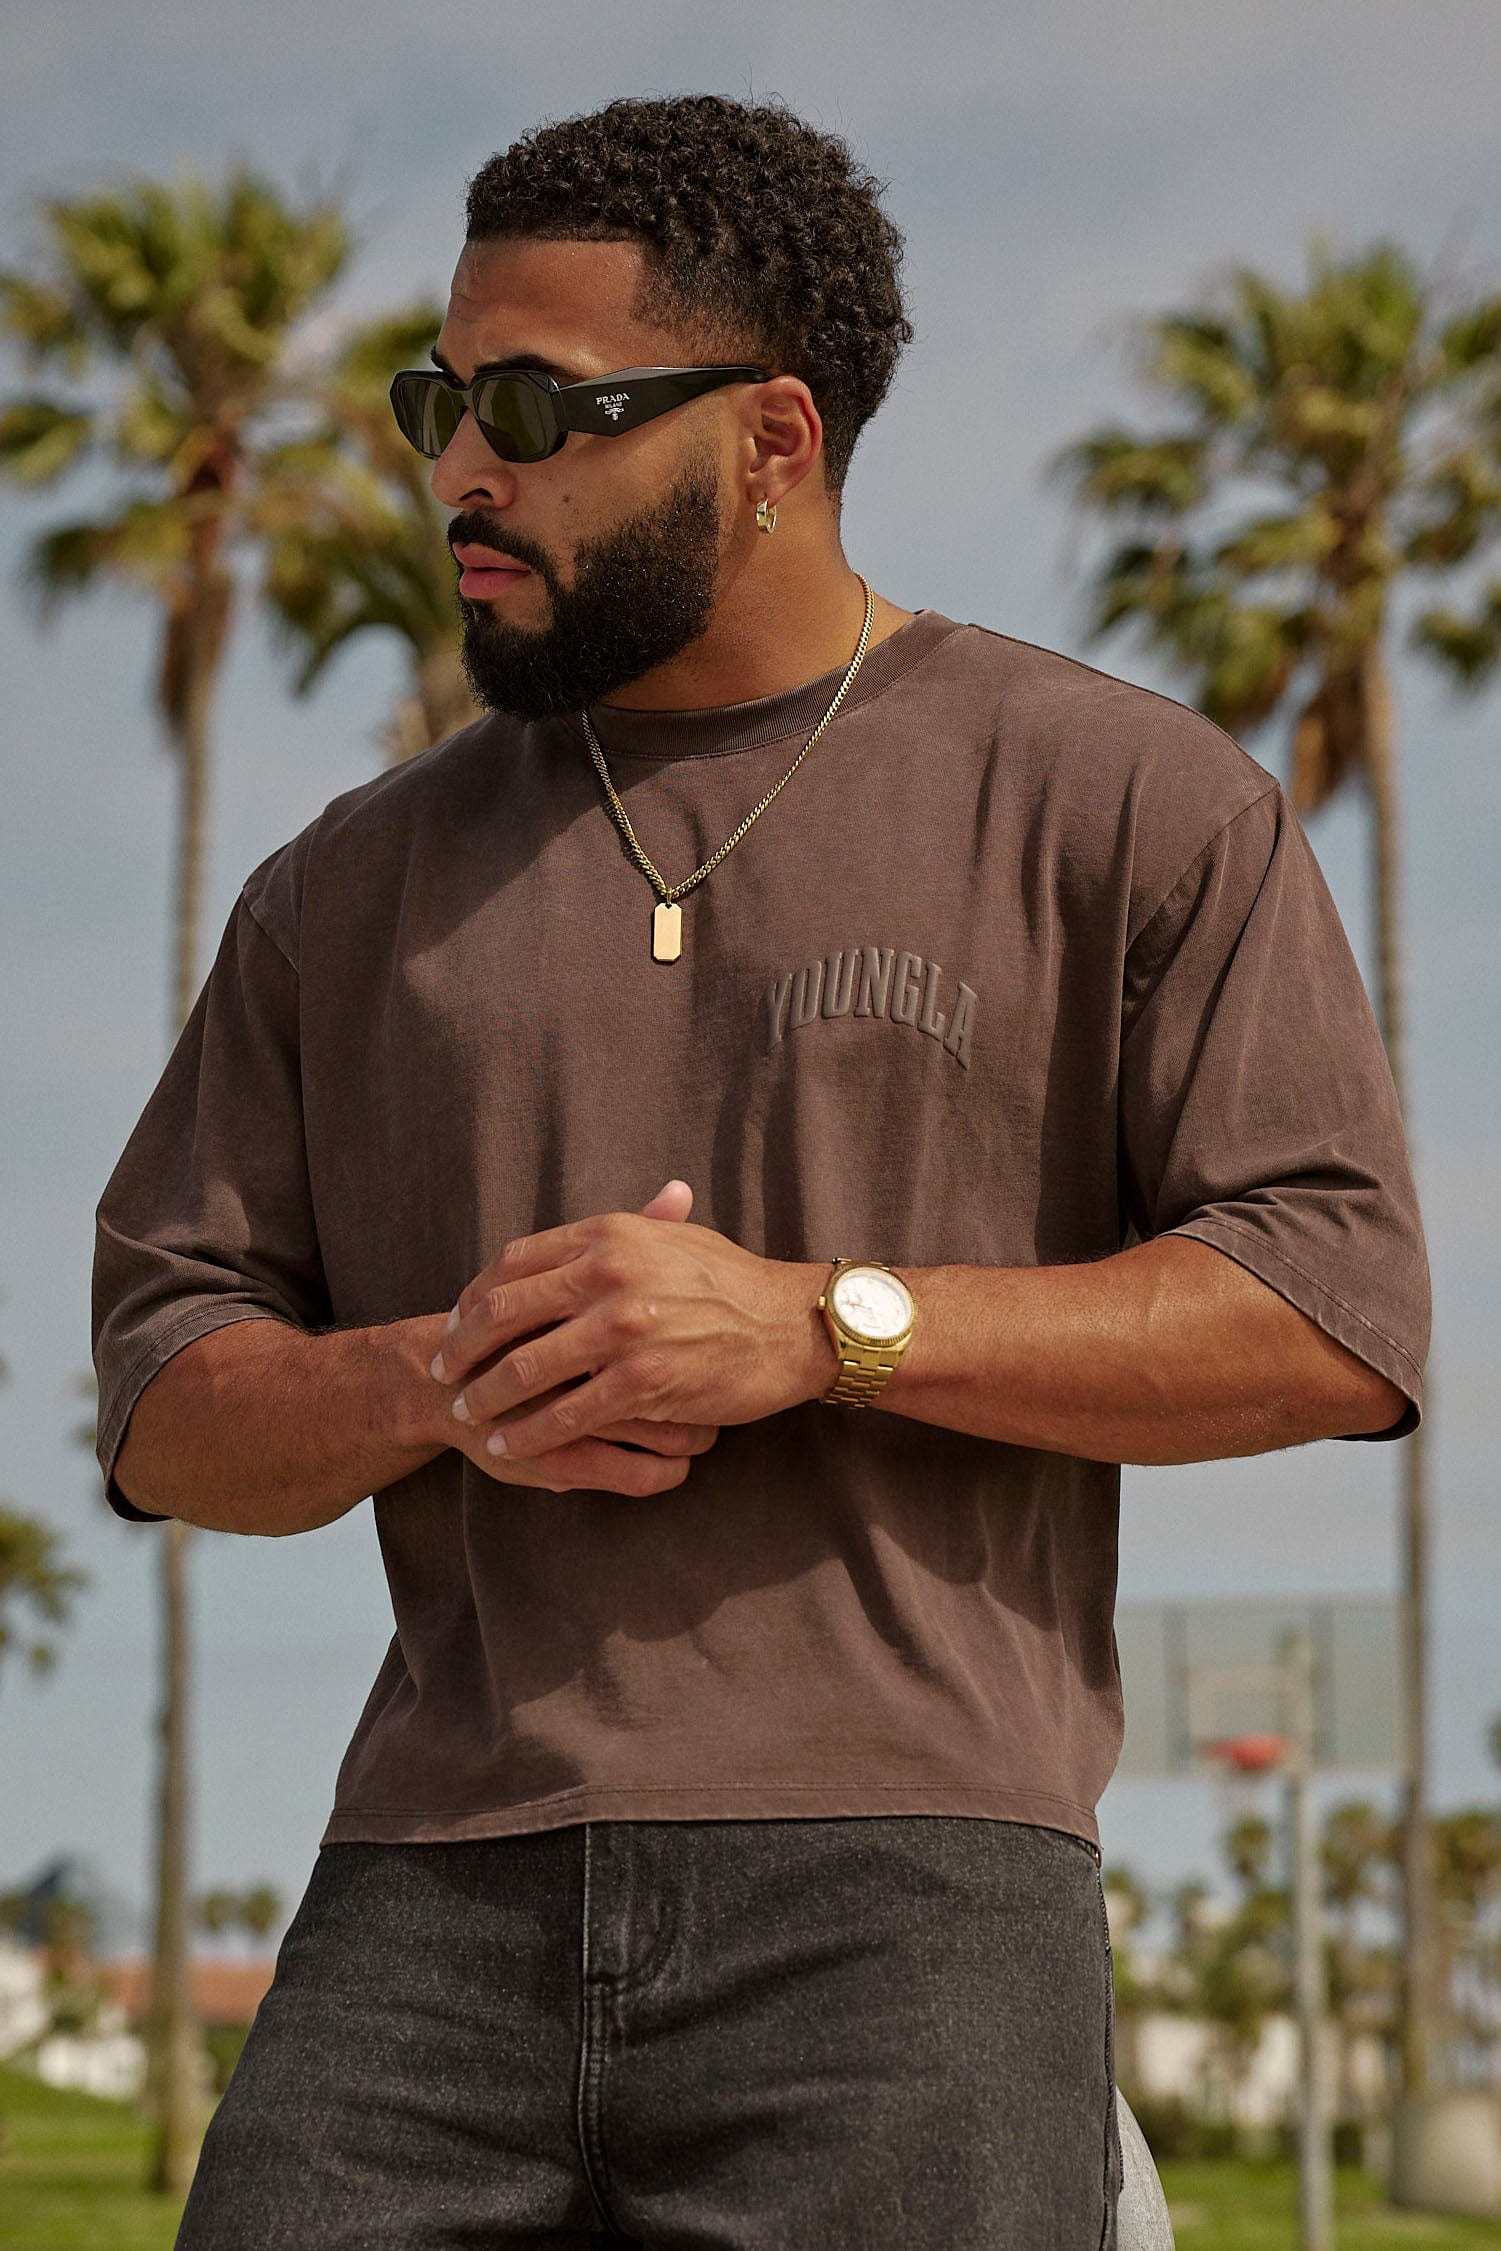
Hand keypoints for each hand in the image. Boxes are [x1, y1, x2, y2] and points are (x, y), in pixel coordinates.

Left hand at [433, 1183, 718, 1495]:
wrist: (791, 1325)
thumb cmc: (731, 1281)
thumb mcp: (670, 1238)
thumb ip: (614, 1235)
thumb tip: (570, 1241)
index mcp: (608, 1234)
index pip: (513, 1262)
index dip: (475, 1296)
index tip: (458, 1321)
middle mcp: (608, 1274)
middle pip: (505, 1312)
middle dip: (462, 1346)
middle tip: (441, 1369)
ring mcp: (624, 1329)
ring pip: (527, 1367)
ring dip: (486, 1395)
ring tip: (465, 1413)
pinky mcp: (642, 1381)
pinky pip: (566, 1414)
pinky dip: (528, 1433)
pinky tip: (507, 1446)